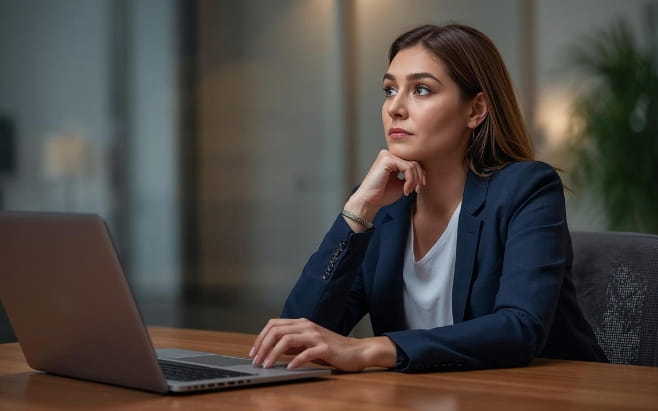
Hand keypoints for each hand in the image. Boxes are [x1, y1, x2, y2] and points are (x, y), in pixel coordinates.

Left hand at [249, 318, 395, 370]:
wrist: (356, 351)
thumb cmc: (332, 349)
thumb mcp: (307, 344)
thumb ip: (292, 344)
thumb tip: (271, 349)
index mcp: (301, 323)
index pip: (273, 324)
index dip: (260, 337)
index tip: (253, 352)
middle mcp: (307, 326)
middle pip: (277, 331)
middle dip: (262, 346)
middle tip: (257, 361)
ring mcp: (316, 336)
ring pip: (287, 340)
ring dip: (273, 353)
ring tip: (268, 365)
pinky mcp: (325, 348)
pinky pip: (306, 353)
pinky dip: (295, 361)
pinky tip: (289, 368)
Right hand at [345, 150, 425, 222]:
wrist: (369, 201)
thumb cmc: (382, 194)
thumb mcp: (402, 183)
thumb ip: (410, 176)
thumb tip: (424, 171)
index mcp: (391, 159)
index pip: (412, 161)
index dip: (420, 174)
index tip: (420, 187)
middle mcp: (389, 155)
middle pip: (414, 161)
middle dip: (419, 177)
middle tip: (417, 190)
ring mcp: (387, 155)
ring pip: (412, 164)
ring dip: (414, 180)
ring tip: (409, 191)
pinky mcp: (387, 159)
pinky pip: (407, 167)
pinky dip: (410, 180)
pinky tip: (405, 190)